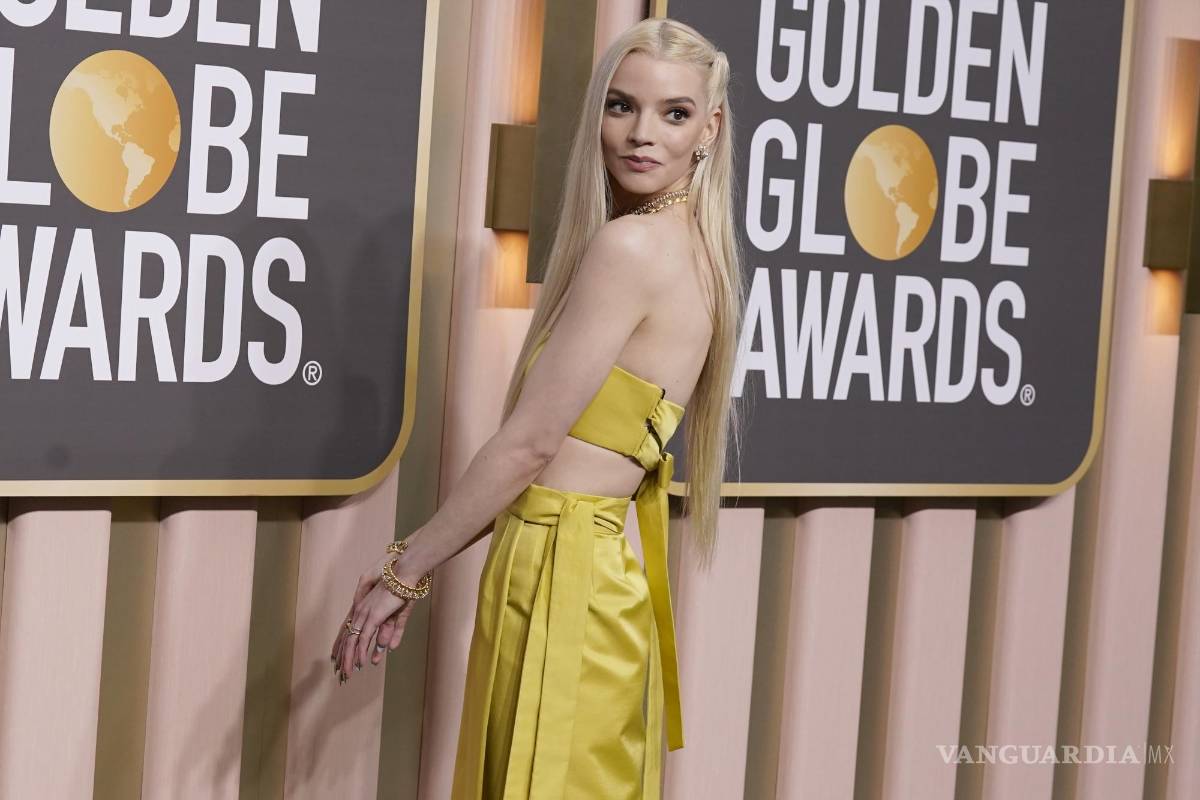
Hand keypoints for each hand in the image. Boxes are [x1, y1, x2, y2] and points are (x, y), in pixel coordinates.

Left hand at [330, 549, 421, 683]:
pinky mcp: (373, 616)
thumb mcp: (396, 614)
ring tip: (347, 673)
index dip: (342, 645)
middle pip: (346, 638)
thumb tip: (388, 648)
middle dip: (343, 657)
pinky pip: (364, 638)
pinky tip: (360, 663)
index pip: (347, 630)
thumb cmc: (402, 589)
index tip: (338, 658)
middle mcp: (360, 611)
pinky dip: (361, 652)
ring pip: (352, 641)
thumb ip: (391, 632)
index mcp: (363, 608)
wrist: (405, 574)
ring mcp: (365, 614)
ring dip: (350, 659)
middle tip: (341, 672)